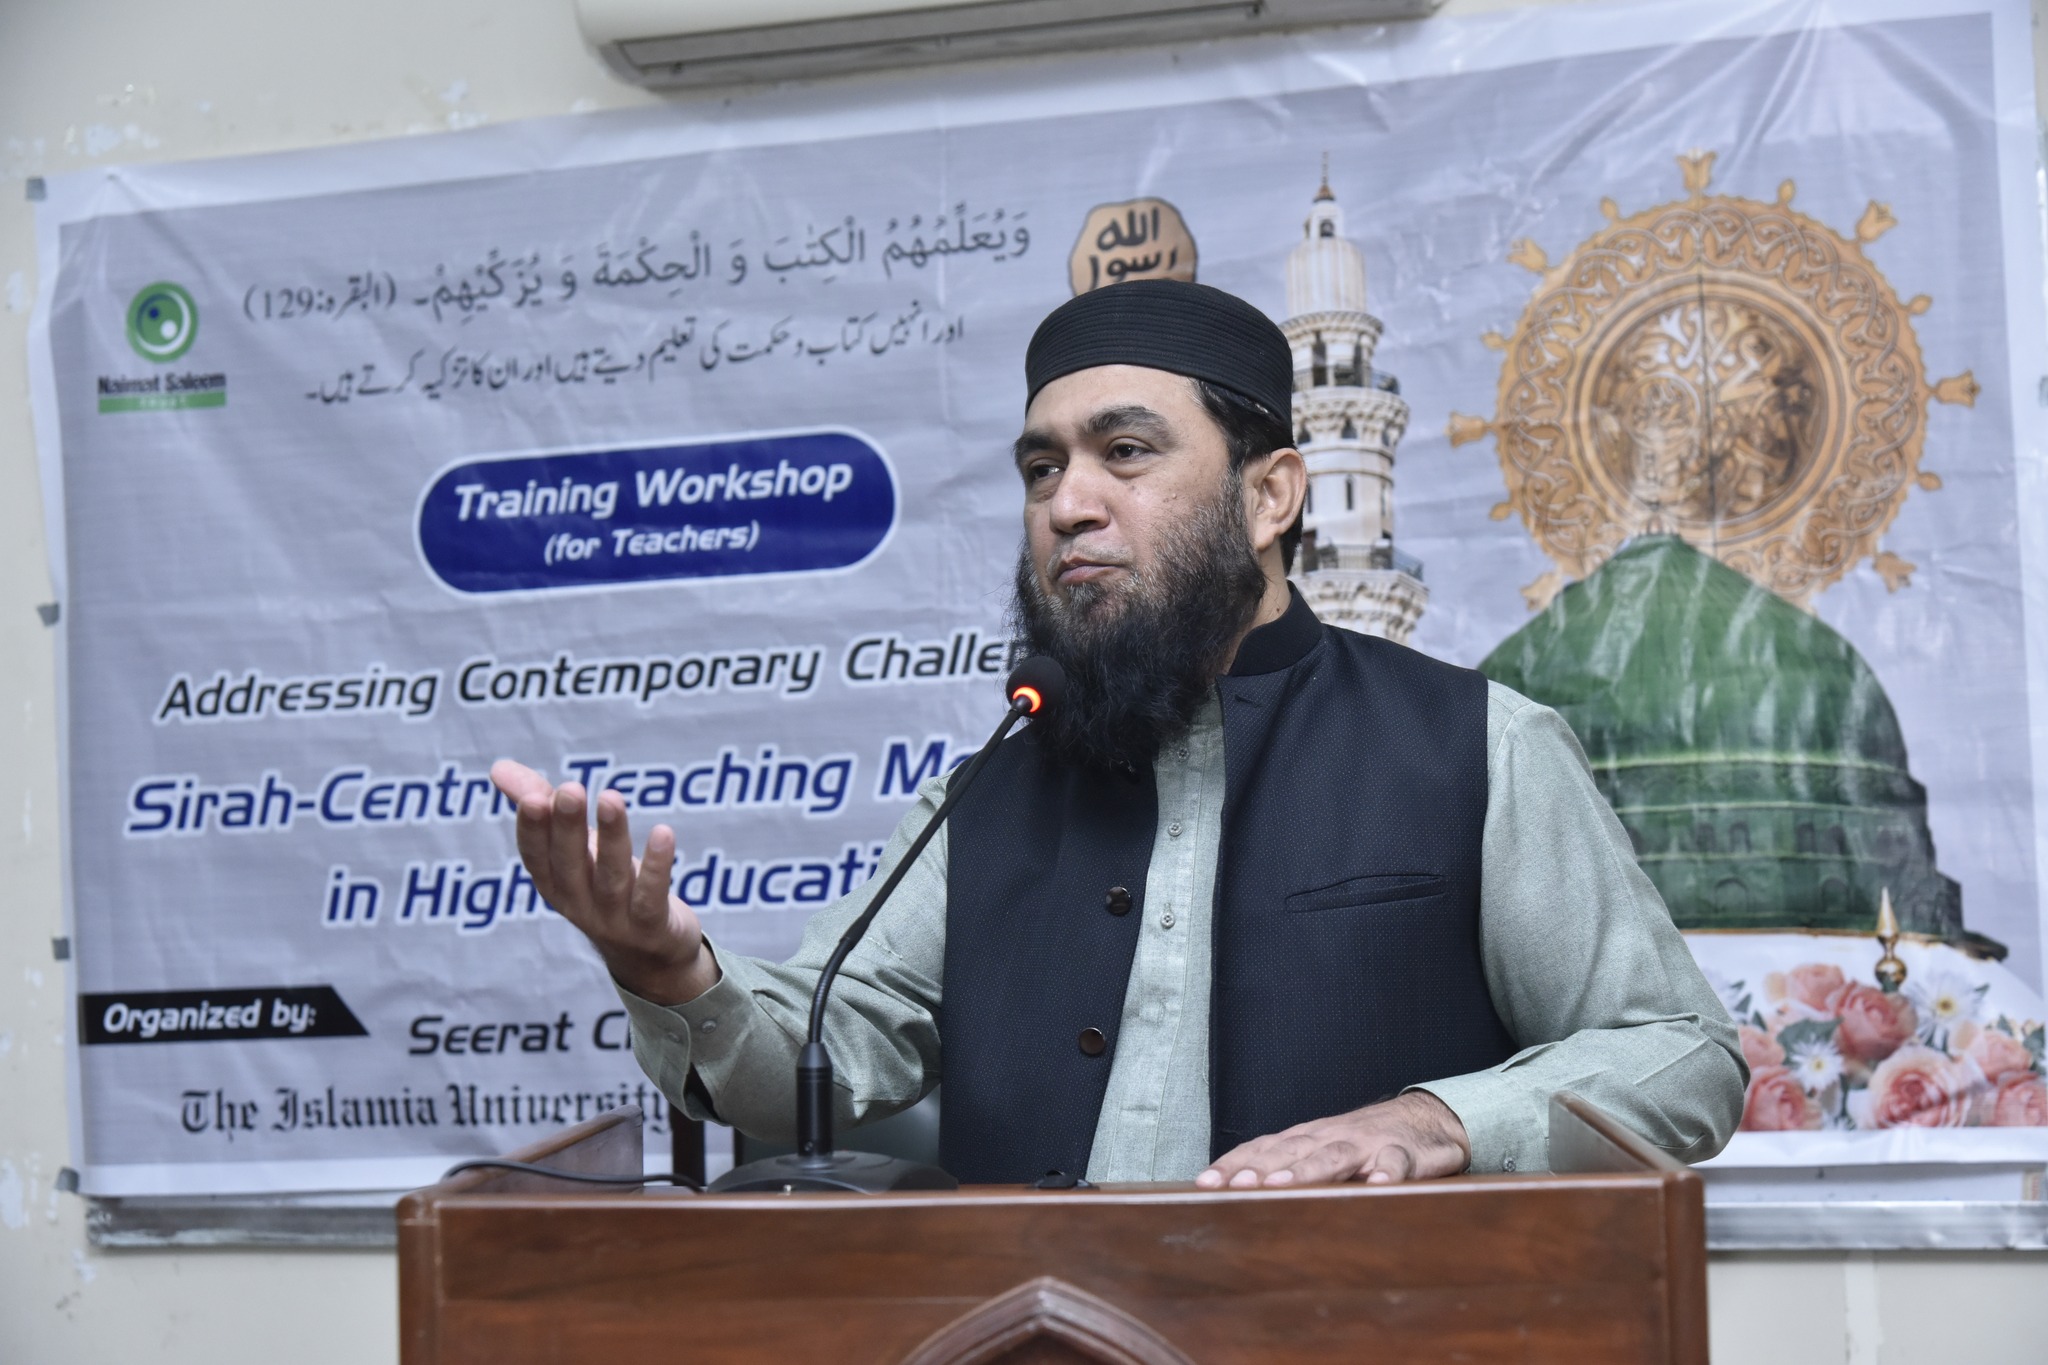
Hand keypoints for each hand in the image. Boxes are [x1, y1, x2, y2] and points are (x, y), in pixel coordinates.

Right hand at [489, 759, 717, 1006]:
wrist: (650, 954)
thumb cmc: (603, 884)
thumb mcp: (572, 847)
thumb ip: (538, 804)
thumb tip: (498, 767)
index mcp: (554, 883)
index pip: (536, 857)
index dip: (533, 831)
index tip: (535, 798)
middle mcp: (579, 903)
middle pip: (570, 864)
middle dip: (568, 827)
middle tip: (571, 788)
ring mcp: (614, 919)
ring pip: (611, 877)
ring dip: (611, 838)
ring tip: (612, 799)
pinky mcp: (651, 926)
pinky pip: (651, 897)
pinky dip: (656, 867)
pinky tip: (664, 833)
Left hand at [1195, 1091, 1470, 1189]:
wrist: (1425, 1118)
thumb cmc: (1361, 1142)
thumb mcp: (1320, 1152)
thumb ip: (1285, 1167)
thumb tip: (1234, 1193)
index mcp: (1306, 1138)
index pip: (1262, 1149)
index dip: (1233, 1166)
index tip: (1204, 1185)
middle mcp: (1330, 1137)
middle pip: (1290, 1152)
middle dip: (1260, 1170)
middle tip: (1233, 1188)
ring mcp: (1367, 1143)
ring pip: (1334, 1155)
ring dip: (1308, 1170)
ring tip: (1284, 1187)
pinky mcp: (1406, 1153)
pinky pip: (1396, 1162)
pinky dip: (1387, 1173)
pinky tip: (1377, 1186)